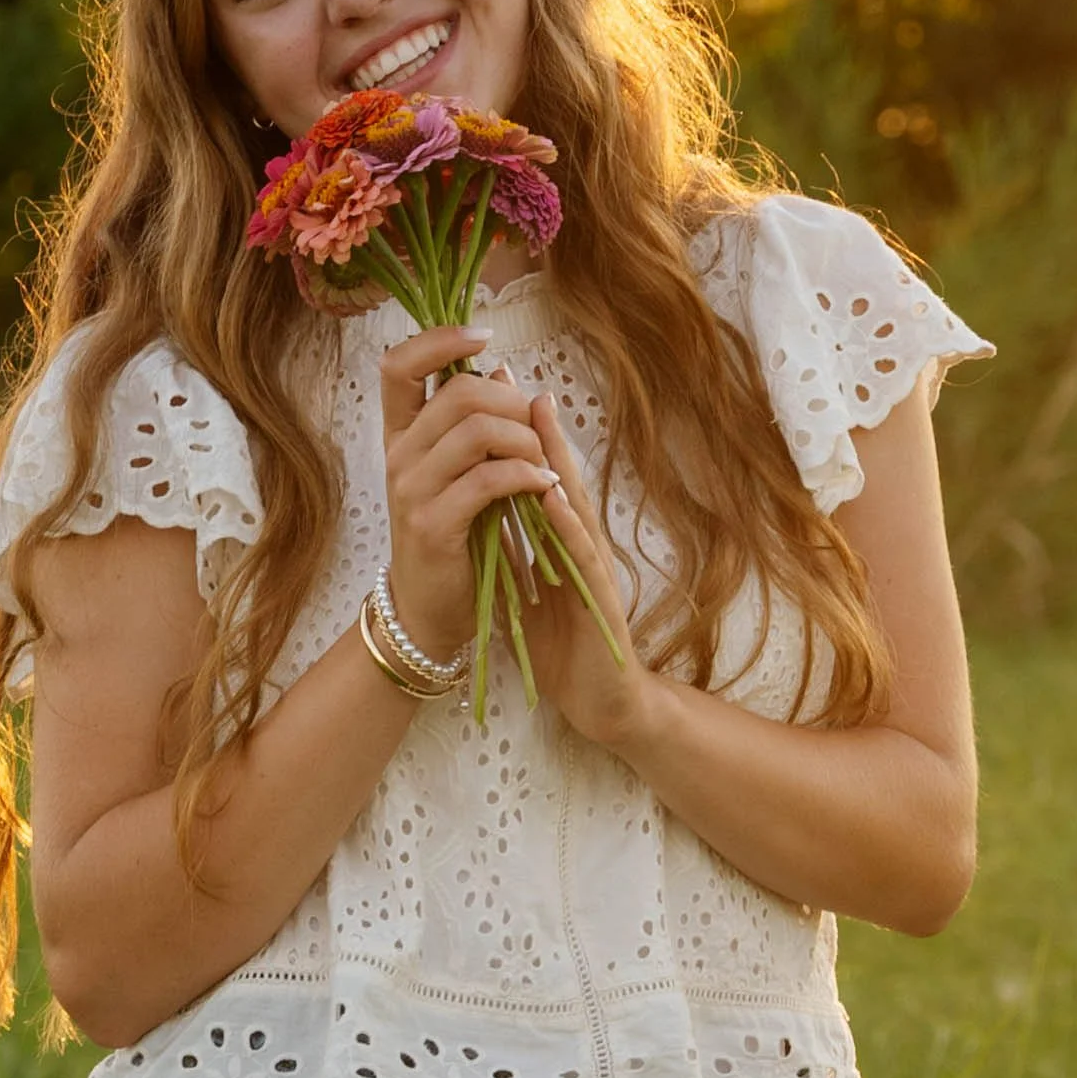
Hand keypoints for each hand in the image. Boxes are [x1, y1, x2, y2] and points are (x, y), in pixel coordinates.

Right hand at [379, 328, 558, 660]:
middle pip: (459, 392)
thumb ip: (473, 422)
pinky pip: (490, 479)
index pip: (398, 363)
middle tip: (536, 434)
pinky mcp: (432, 525)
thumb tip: (502, 369)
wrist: (428, 610)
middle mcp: (397, 456)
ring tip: (543, 468)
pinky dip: (528, 477)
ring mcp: (410, 490)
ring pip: (479, 431)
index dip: (440, 339)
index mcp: (400, 435)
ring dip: (528, 443)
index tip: (483, 339)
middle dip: (513, 404)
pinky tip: (544, 490)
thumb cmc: (453, 536)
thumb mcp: (457, 472)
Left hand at [513, 394, 651, 748]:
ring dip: (557, 459)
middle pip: (557, 475)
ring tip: (538, 413)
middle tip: (515, 376)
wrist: (601, 702)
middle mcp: (579, 543)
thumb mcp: (526, 587)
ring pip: (574, 503)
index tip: (491, 387)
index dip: (516, 433)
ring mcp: (593, 567)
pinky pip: (580, 556)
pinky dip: (567, 524)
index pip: (535, 476)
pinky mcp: (600, 599)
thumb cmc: (566, 643)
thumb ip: (508, 547)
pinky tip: (551, 496)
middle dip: (537, 426)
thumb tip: (475, 509)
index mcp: (558, 540)